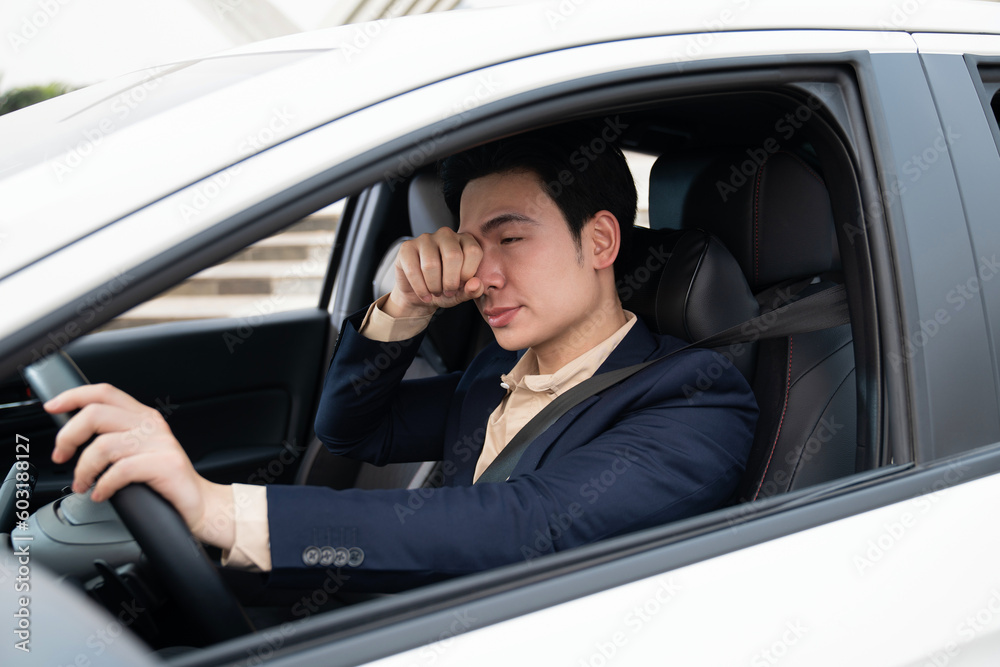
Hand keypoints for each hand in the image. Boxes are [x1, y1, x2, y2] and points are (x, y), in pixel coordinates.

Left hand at [45, 384, 234, 549]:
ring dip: (83, 470)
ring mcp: (160, 444)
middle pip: (96, 414)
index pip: (104, 393)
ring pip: (103, 446)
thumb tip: (72, 436)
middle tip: (62, 458)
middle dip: (68, 437)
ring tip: (83, 484)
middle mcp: (151, 425)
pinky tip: (102, 494)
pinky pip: (120, 471)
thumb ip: (113, 437)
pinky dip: (103, 486)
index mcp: (143, 416)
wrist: (199, 504)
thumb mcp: (137, 451)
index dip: (74, 396)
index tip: (53, 407)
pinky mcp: (165, 465)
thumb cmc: (164, 482)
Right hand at [386, 227, 484, 317]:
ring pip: (431, 264)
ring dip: (434, 286)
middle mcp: (446, 234)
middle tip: (448, 292)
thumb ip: (474, 290)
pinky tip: (425, 295)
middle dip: (451, 282)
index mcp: (465, 240)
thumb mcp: (462, 293)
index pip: (473, 251)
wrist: (421, 295)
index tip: (461, 286)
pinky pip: (413, 270)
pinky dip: (421, 289)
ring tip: (436, 292)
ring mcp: (425, 238)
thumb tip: (475, 284)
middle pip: (453, 256)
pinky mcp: (407, 247)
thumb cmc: (445, 290)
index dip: (468, 274)